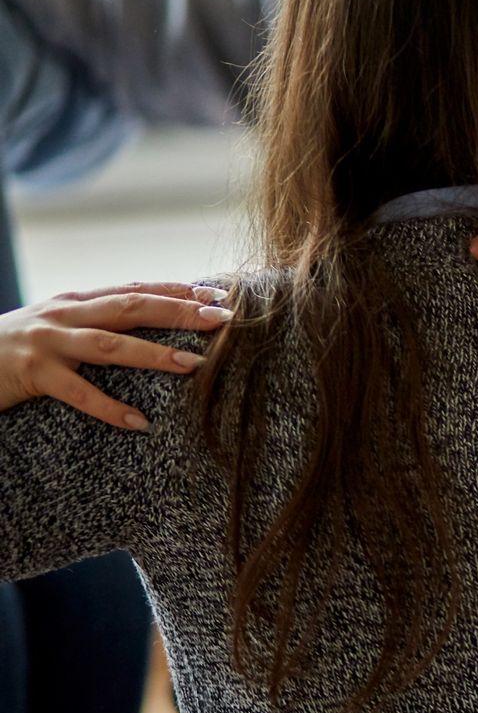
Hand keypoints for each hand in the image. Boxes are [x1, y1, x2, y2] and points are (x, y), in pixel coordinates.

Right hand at [0, 283, 231, 428]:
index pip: (135, 289)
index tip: (217, 295)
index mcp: (76, 301)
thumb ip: (96, 320)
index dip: (176, 290)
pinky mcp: (32, 373)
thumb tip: (151, 320)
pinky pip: (78, 393)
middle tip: (222, 319)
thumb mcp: (58, 325)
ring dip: (155, 353)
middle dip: (179, 312)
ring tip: (195, 365)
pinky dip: (110, 408)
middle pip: (131, 307)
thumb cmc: (16, 348)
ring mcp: (48, 342)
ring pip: (110, 344)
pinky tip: (140, 422)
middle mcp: (65, 314)